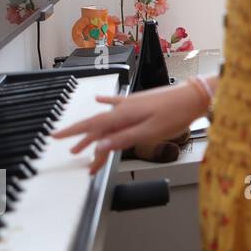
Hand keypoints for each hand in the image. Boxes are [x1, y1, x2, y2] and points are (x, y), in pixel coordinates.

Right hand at [52, 80, 208, 173]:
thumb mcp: (149, 132)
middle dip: (85, 140)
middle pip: (99, 127)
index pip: (92, 125)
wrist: (194, 96)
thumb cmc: (175, 114)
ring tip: (85, 144)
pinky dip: (107, 103)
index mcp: (123, 115)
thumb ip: (123, 139)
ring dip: (96, 132)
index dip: (74, 133)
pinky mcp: (141, 102)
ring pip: (108, 120)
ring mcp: (132, 103)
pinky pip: (118, 104)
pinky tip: (99, 99)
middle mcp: (124, 107)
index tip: (56, 137)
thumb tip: (99, 146)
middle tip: (73, 153)